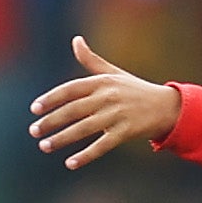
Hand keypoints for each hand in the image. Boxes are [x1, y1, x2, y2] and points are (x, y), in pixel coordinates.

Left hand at [29, 35, 185, 169]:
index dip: (51, 99)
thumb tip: (75, 40)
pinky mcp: (126, 132)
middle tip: (33, 131)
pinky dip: (86, 155)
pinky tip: (70, 163)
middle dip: (51, 121)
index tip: (34, 108)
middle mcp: (108, 97)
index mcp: (102, 82)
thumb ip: (92, 60)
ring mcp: (117, 115)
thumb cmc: (135, 89)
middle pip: (73, 110)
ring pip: (84, 128)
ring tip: (44, 146)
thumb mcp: (114, 73)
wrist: (167, 106)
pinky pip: (102, 145)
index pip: (70, 89)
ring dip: (62, 139)